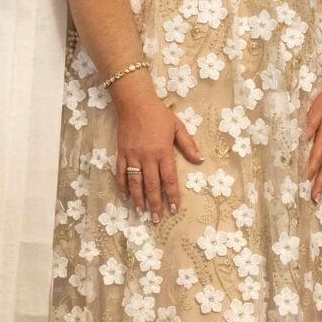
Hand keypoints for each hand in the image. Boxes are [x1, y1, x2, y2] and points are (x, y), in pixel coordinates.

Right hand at [114, 78, 202, 217]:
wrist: (135, 103)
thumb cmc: (159, 115)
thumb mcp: (178, 127)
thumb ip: (188, 145)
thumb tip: (200, 160)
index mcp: (163, 152)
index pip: (169, 179)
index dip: (172, 195)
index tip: (174, 209)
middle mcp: (148, 157)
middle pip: (152, 185)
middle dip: (155, 203)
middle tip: (156, 219)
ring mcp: (133, 156)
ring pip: (135, 182)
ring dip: (138, 199)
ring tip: (141, 213)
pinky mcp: (121, 153)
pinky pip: (121, 173)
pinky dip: (123, 186)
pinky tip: (126, 197)